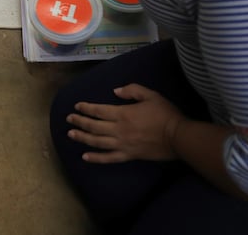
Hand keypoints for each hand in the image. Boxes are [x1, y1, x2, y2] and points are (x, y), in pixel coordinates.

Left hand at [66, 83, 185, 162]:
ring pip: (97, 142)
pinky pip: (109, 158)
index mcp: (123, 114)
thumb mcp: (150, 94)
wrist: (178, 137)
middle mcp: (119, 129)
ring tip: (71, 134)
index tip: (77, 106)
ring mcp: (122, 144)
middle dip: (79, 122)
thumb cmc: (165, 114)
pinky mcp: (129, 155)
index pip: (98, 110)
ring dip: (82, 138)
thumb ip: (132, 90)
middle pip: (94, 126)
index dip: (86, 108)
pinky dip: (96, 158)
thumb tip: (115, 91)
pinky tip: (85, 156)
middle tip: (69, 119)